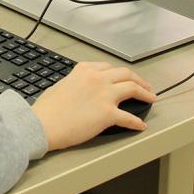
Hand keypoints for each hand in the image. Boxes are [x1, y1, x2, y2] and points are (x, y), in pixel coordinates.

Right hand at [32, 62, 155, 150]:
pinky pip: (129, 117)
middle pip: (126, 74)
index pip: (108, 67)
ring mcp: (104, 95)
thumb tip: (81, 90)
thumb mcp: (60, 85)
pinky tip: (141, 125)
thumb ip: (75, 83)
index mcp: (84, 71)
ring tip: (151, 98)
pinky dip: (137, 122)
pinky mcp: (108, 113)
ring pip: (133, 88)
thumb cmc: (47, 110)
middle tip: (145, 86)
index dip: (120, 73)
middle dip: (138, 80)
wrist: (42, 124)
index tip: (124, 77)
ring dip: (145, 93)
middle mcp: (97, 79)